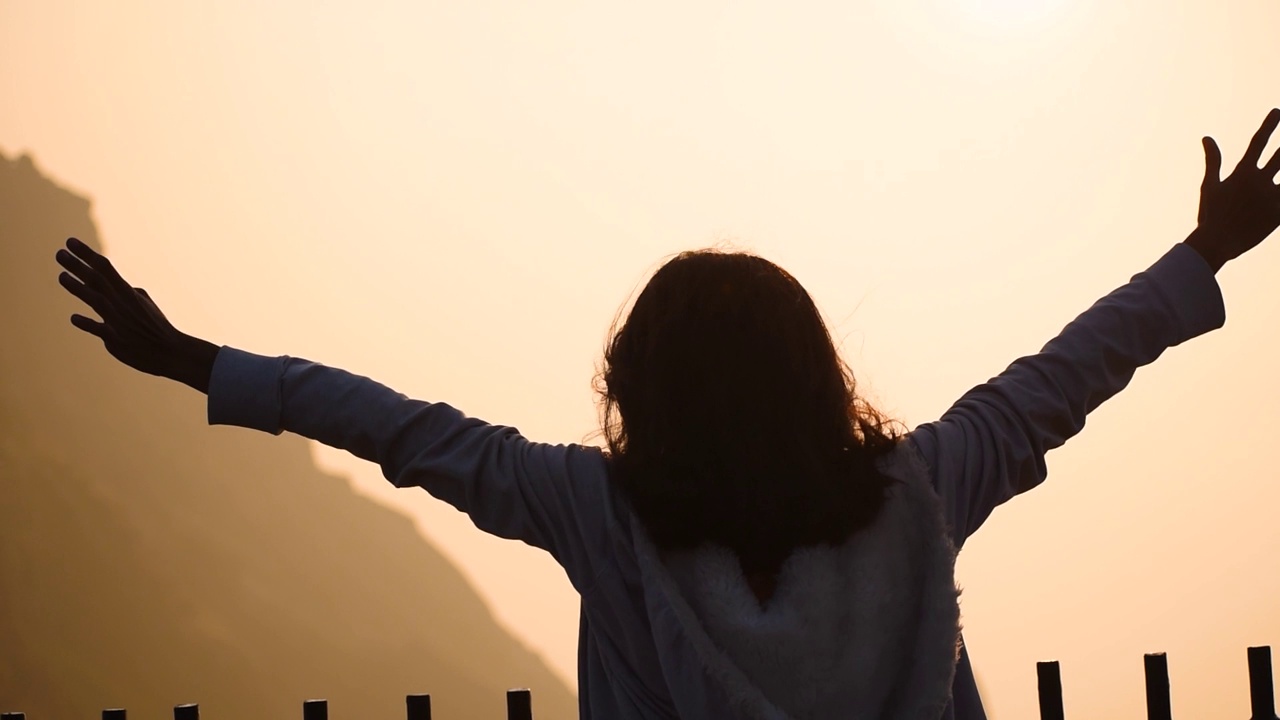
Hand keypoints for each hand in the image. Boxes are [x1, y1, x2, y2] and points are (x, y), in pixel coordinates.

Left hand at [55, 237, 218, 392]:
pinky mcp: (117, 340)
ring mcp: (119, 321)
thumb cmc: (156, 327)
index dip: (86, 254)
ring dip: (79, 288)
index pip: (105, 268)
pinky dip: (88, 323)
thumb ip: (128, 293)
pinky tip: (74, 318)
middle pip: (98, 280)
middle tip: (59, 253)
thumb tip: (117, 285)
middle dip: (78, 266)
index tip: (70, 242)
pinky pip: (101, 330)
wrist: (170, 352)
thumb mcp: (144, 304)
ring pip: (97, 300)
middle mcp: (122, 303)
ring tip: (61, 276)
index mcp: (128, 293)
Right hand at [1186, 107, 1279, 270]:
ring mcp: (1271, 198)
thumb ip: (1213, 160)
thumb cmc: (1210, 214)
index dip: (1269, 125)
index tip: (1277, 111)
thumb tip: (1207, 137)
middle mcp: (1259, 181)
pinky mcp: (1278, 214)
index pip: (1258, 142)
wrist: (1216, 243)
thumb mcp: (1210, 185)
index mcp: (1243, 173)